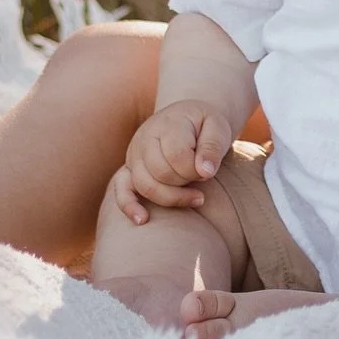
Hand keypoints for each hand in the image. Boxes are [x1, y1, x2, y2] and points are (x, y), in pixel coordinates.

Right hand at [110, 99, 233, 224]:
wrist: (188, 118)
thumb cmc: (205, 125)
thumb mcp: (218, 127)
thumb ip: (213, 147)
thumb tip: (205, 172)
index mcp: (168, 124)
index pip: (177, 155)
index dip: (195, 169)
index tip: (209, 169)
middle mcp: (145, 138)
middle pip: (161, 173)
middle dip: (186, 183)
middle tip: (204, 180)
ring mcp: (134, 154)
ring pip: (145, 185)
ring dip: (171, 198)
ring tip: (197, 198)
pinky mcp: (129, 169)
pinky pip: (120, 189)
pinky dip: (129, 206)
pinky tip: (142, 219)